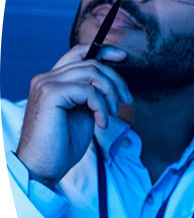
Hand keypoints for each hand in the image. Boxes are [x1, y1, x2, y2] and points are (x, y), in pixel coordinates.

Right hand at [16, 44, 131, 187]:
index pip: (78, 53)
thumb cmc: (62, 144)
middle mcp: (46, 78)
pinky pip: (89, 91)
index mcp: (52, 81)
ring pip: (93, 74)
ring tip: (112, 114)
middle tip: (126, 100)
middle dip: (116, 81)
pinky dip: (101, 107)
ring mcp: (46, 84)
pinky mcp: (51, 95)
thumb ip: (89, 93)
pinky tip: (101, 123)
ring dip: (110, 94)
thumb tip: (110, 81)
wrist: (43, 166)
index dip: (103, 51)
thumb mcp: (82, 112)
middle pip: (92, 64)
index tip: (122, 56)